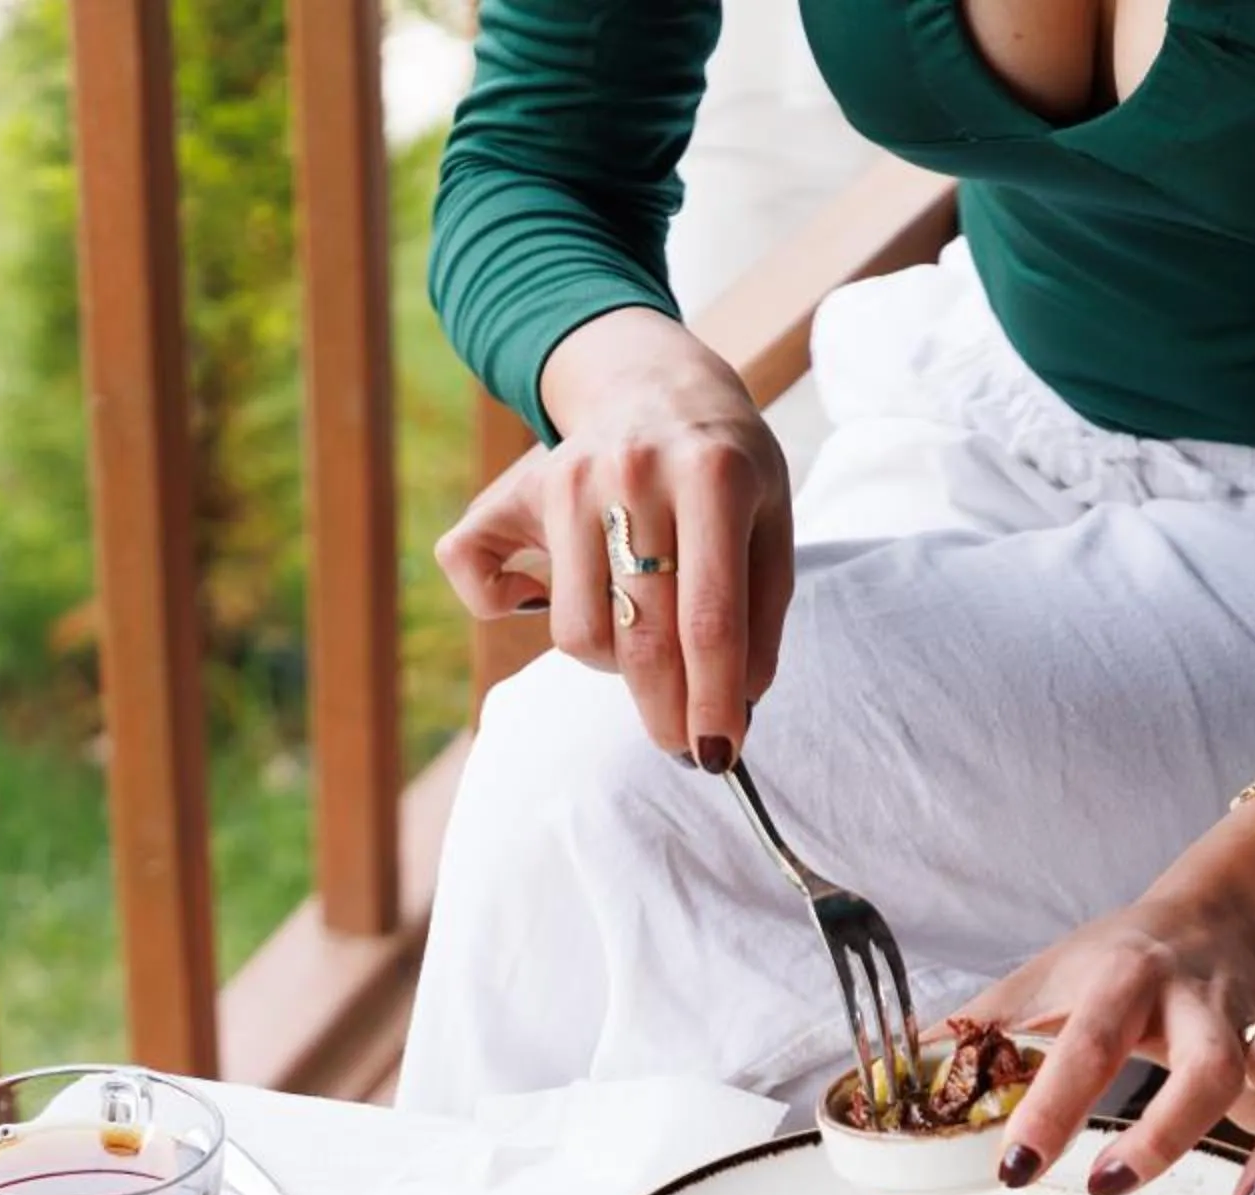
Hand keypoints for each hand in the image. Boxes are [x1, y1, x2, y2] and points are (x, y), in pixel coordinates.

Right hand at [435, 309, 792, 768]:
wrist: (651, 380)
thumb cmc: (722, 465)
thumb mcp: (770, 522)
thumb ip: (762, 614)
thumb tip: (738, 706)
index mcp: (712, 476)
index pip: (710, 620)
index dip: (713, 701)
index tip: (718, 754)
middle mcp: (634, 474)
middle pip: (642, 638)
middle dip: (665, 712)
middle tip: (682, 741)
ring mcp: (566, 479)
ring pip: (579, 634)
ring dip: (613, 665)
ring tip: (639, 636)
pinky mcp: (512, 491)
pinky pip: (483, 583)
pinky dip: (507, 608)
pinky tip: (546, 594)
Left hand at [955, 763, 1254, 1194]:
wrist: (1221, 908)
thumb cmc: (1119, 959)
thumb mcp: (1041, 979)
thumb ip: (977, 1034)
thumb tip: (889, 1084)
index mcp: (1124, 979)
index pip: (1086, 1040)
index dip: (1051, 1105)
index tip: (1012, 1168)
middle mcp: (1201, 1001)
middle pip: (1208, 1058)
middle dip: (1167, 1129)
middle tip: (1110, 1186)